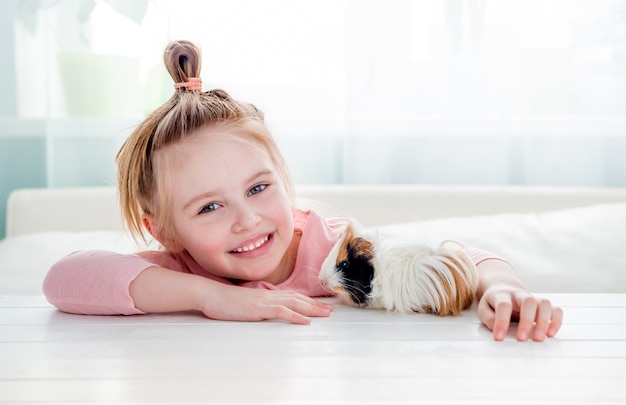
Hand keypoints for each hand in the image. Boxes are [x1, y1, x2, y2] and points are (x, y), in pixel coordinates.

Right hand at [200, 285, 333, 324]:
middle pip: (298, 298)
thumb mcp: (246, 303)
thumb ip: (259, 305)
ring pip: (294, 303)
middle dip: (316, 304)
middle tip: (331, 309)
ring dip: (311, 308)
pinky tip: (305, 321)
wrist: (211, 295)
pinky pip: (280, 312)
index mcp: (267, 294)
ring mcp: (264, 301)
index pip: (292, 296)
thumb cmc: (226, 301)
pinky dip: (295, 315)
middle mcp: (269, 295)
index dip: (308, 300)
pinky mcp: (258, 308)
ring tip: (325, 314)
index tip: (321, 304)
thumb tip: (268, 310)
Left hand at [477, 286, 562, 340]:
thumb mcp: (484, 308)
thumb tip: (498, 329)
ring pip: (545, 304)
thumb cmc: (494, 302)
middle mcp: (520, 295)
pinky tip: (551, 334)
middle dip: (527, 321)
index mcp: (502, 295)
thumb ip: (489, 318)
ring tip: (539, 338)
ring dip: (544, 321)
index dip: (502, 322)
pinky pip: (556, 309)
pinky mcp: (543, 306)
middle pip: (529, 301)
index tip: (499, 338)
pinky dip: (556, 321)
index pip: (504, 305)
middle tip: (522, 338)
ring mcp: (533, 299)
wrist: (504, 288)